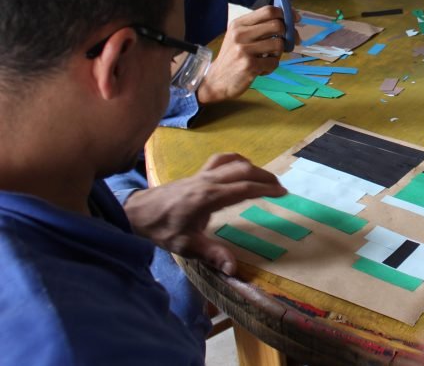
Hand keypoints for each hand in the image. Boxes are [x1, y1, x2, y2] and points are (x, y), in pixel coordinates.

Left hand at [124, 153, 286, 274]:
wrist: (136, 213)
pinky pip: (221, 160)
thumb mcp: (186, 246)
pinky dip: (236, 160)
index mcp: (208, 198)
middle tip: (279, 187)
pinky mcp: (197, 173)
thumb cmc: (161, 229)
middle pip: (243, 170)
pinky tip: (241, 168)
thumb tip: (233, 269)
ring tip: (264, 178)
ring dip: (252, 167)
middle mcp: (208, 181)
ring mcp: (202, 174)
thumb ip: (211, 254)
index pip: (244, 188)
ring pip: (233, 162)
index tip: (282, 193)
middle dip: (265, 177)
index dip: (265, 189)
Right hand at [195, 6, 285, 104]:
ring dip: (278, 53)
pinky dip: (271, 67)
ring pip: (279, 44)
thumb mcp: (240, 37)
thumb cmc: (233, 58)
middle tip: (286, 44)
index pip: (268, 10)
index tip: (295, 20)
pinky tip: (261, 69)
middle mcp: (240, 34)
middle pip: (277, 25)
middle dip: (287, 35)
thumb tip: (291, 21)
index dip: (286, 14)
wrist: (216, 81)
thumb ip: (260, 28)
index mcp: (239, 24)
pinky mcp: (249, 65)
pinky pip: (274, 62)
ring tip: (267, 59)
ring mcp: (244, 49)